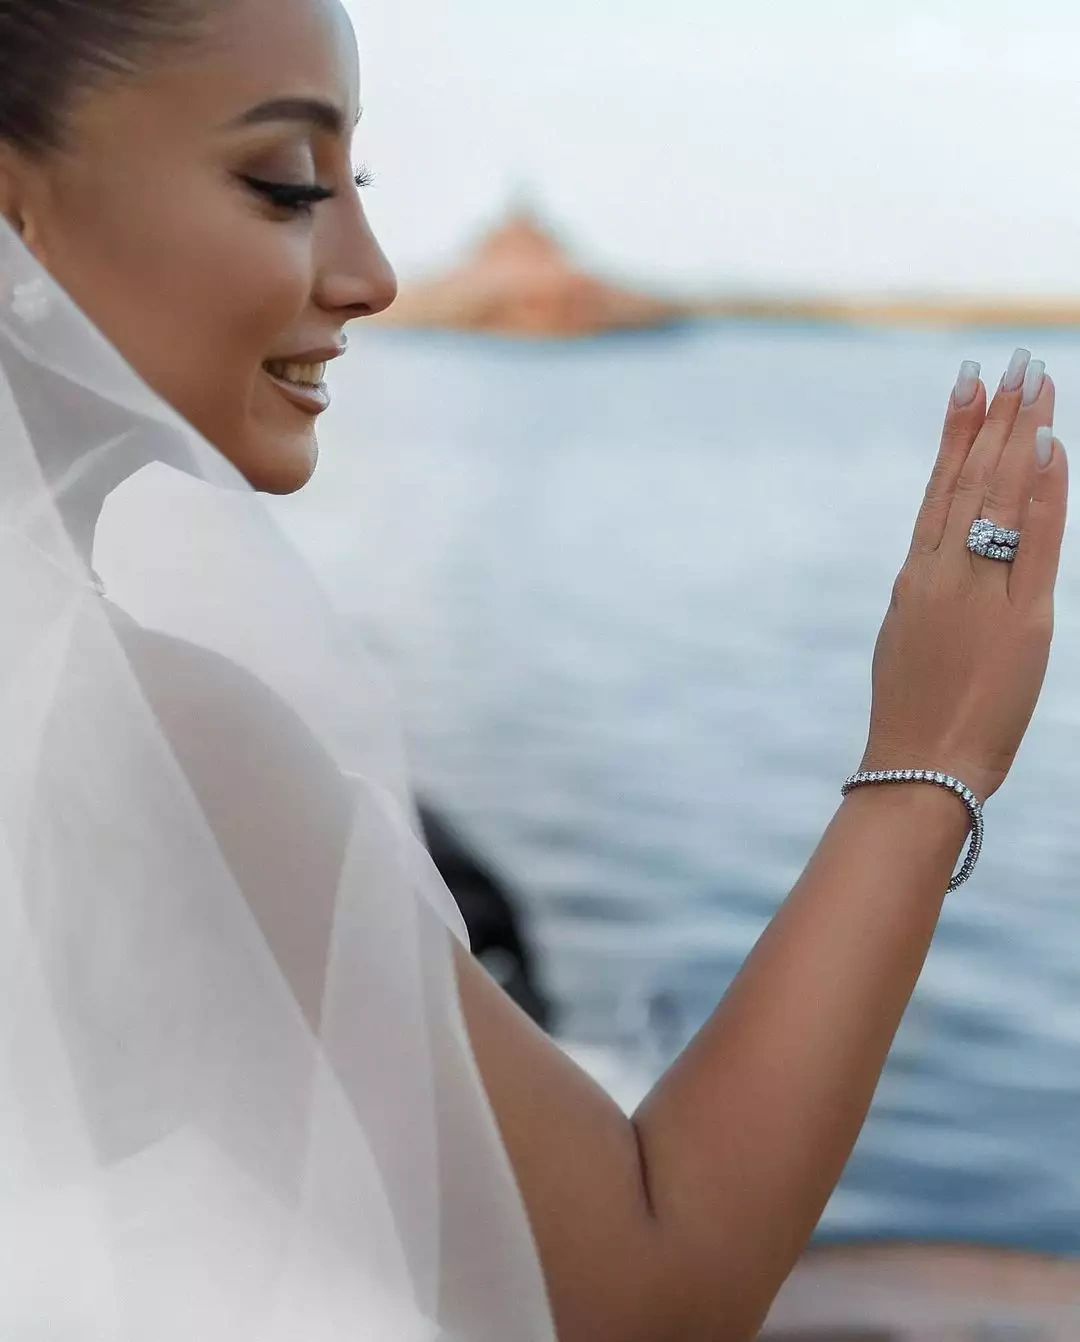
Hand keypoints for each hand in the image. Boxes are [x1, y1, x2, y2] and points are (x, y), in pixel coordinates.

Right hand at [860, 350, 1068, 802]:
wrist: (920, 767)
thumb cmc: (913, 713)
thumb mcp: (908, 638)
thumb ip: (932, 589)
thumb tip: (947, 554)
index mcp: (913, 578)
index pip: (939, 489)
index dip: (956, 433)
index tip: (969, 385)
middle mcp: (941, 574)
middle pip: (971, 480)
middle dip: (995, 416)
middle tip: (1014, 360)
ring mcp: (977, 593)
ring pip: (999, 497)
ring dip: (1021, 435)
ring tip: (1036, 382)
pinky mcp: (1019, 620)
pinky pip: (1034, 542)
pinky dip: (1043, 492)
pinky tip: (1050, 447)